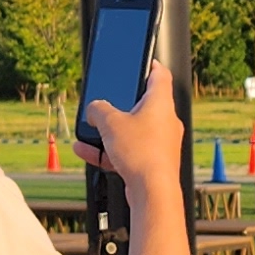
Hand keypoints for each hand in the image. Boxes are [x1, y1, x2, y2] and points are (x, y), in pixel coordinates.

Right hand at [78, 61, 189, 196]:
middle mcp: (166, 121)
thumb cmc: (141, 153)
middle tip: (104, 104)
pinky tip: (88, 152)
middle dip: (119, 106)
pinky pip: (129, 151)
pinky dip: (110, 151)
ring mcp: (161, 143)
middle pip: (142, 105)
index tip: (142, 62)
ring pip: (132, 131)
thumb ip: (98, 110)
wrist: (153, 192)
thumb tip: (95, 109)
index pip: (160, 75)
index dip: (150, 65)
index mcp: (161, 102)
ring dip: (110, 132)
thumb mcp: (110, 123)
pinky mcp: (154, 162)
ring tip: (90, 133)